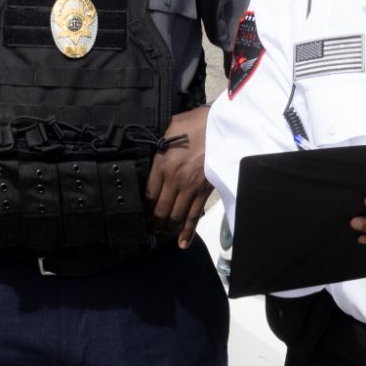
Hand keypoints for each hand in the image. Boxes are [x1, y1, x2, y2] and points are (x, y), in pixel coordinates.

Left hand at [145, 107, 212, 247]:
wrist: (222, 125)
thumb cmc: (196, 122)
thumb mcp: (170, 128)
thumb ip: (161, 144)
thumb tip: (155, 150)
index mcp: (162, 163)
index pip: (148, 193)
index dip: (144, 206)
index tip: (142, 211)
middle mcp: (174, 179)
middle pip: (160, 209)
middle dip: (154, 222)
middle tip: (150, 228)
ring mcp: (190, 187)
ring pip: (175, 216)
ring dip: (167, 228)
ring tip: (162, 234)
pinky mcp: (205, 191)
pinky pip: (194, 216)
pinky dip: (187, 232)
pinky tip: (182, 243)